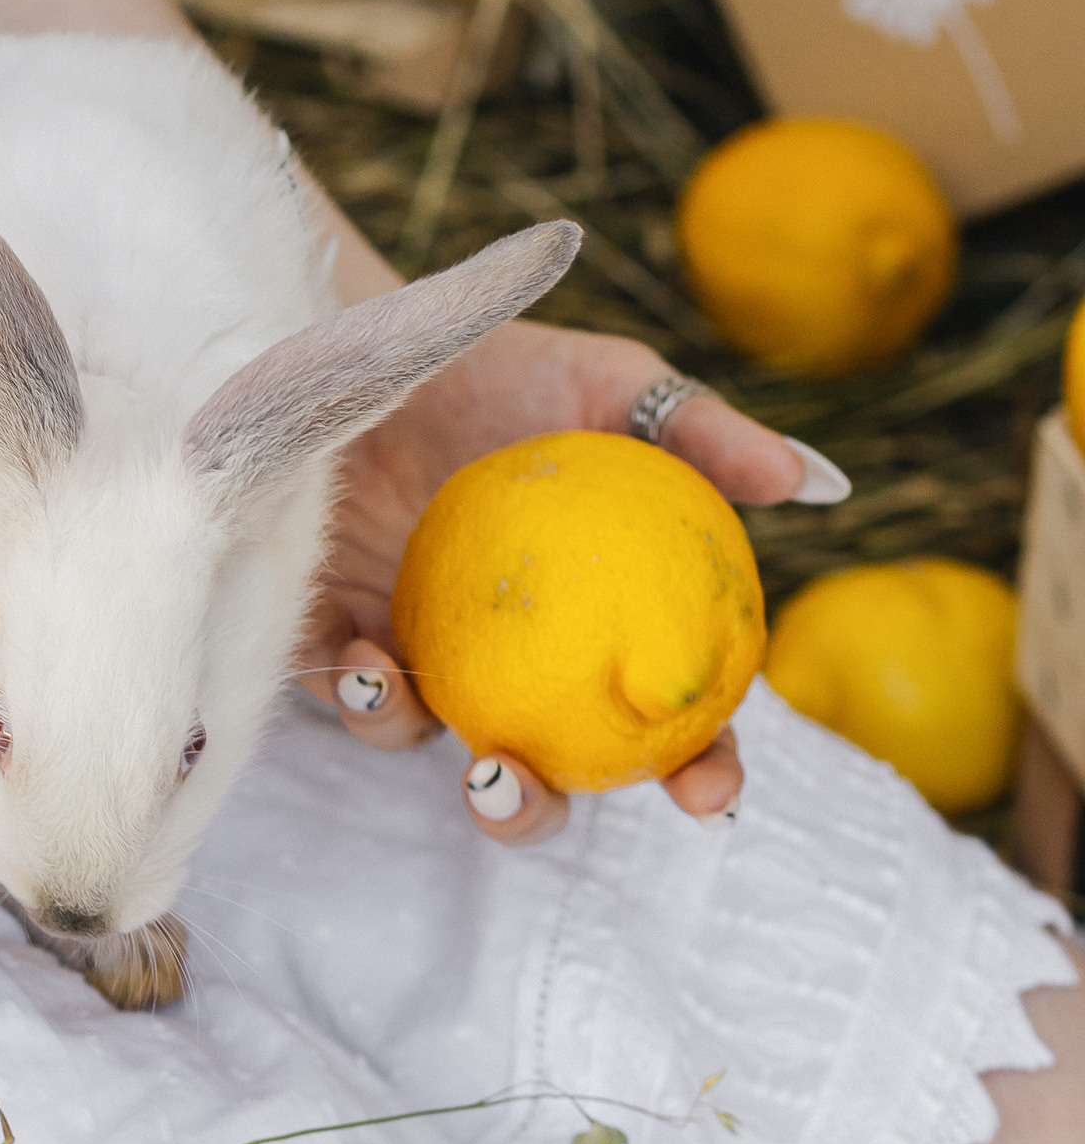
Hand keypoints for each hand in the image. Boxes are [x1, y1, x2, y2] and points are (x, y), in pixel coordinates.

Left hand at [296, 315, 844, 844]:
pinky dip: (353, 688)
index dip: (696, 767)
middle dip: (524, 810)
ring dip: (418, 745)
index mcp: (587, 623)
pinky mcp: (324, 632)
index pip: (659, 718)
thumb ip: (707, 437)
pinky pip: (338, 687)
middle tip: (511, 788)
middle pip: (528, 769)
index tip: (708, 793)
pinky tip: (364, 657)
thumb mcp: (613, 387)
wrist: (372, 333)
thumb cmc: (501, 365)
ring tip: (409, 708)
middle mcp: (501, 655)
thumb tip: (820, 484)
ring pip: (419, 741)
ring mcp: (412, 650)